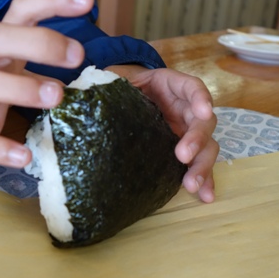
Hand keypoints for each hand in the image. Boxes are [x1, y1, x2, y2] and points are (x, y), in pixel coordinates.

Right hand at [0, 0, 93, 166]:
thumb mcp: (6, 62)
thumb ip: (39, 62)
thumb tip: (83, 72)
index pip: (21, 10)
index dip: (52, 0)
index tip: (87, 0)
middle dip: (39, 42)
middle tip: (77, 55)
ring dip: (23, 89)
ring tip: (57, 97)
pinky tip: (24, 157)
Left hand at [107, 65, 218, 202]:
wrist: (116, 104)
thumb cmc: (116, 90)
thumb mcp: (110, 82)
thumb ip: (101, 85)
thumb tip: (72, 94)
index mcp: (169, 86)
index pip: (191, 87)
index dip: (200, 98)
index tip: (203, 110)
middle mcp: (184, 108)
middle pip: (203, 121)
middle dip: (197, 139)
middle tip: (183, 156)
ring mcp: (185, 131)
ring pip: (206, 147)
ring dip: (203, 165)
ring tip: (192, 185)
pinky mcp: (184, 152)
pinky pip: (198, 165)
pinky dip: (205, 180)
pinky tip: (205, 196)